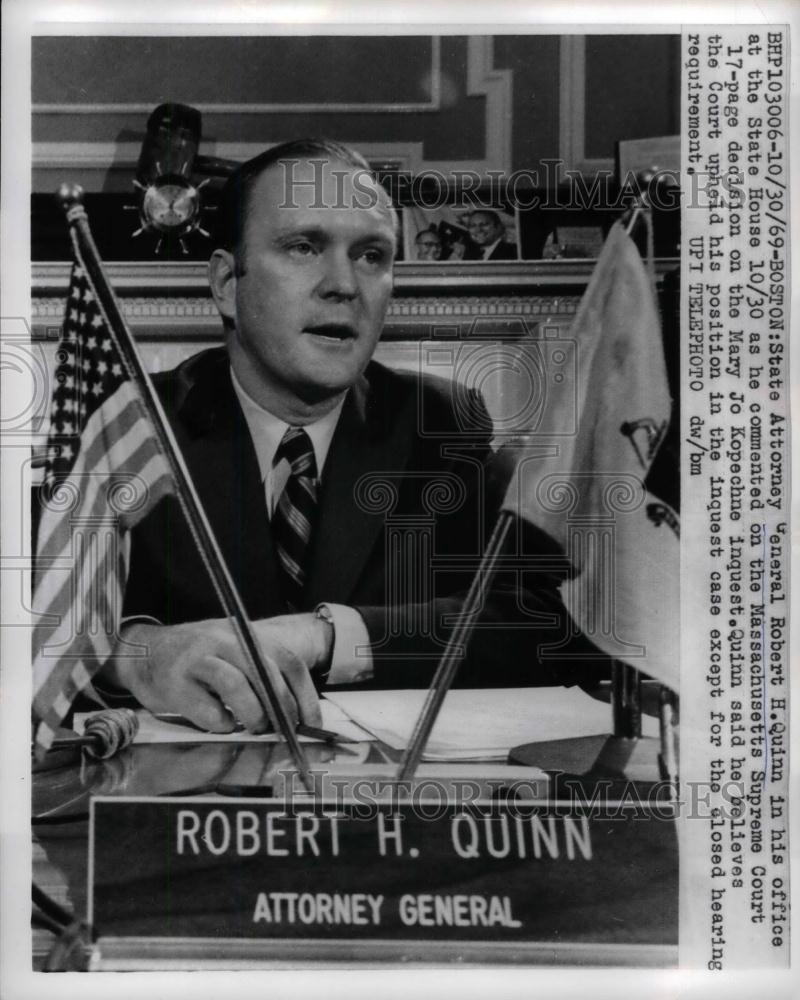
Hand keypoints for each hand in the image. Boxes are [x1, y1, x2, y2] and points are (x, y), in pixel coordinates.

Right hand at [106, 616, 327, 732]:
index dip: (305, 696)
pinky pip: (208, 710)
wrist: (144, 652)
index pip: (289, 662)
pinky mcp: (174, 683)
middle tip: (282, 730)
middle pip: (266, 673)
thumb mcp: (233, 654)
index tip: (312, 724)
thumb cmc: (198, 660)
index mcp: (246, 635)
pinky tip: (220, 723)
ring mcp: (198, 659)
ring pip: (237, 686)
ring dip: (253, 715)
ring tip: (252, 727)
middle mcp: (225, 641)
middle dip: (281, 709)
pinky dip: (221, 724)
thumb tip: (297, 714)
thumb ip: (262, 674)